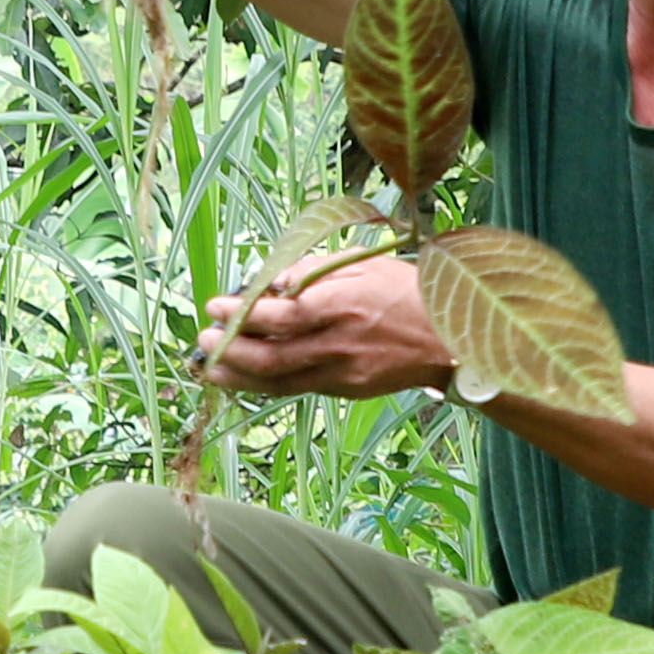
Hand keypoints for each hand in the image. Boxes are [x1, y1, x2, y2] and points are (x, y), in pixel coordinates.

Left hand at [200, 253, 446, 400]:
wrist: (449, 339)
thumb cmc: (405, 290)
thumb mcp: (362, 263)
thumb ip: (313, 269)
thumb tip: (270, 282)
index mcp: (343, 305)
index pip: (282, 316)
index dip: (242, 314)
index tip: (215, 306)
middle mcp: (339, 344)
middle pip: (272, 357)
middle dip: (230, 350)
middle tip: (204, 339)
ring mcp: (342, 373)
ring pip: (279, 381)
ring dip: (238, 376)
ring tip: (210, 367)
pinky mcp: (345, 389)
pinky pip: (297, 388)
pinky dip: (265, 384)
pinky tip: (243, 377)